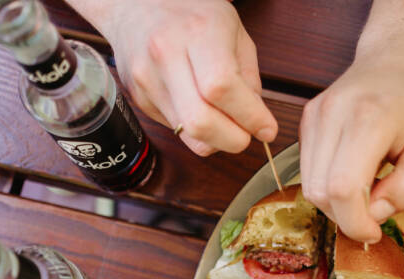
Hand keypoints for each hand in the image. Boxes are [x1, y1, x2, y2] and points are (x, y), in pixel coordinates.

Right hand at [91, 0, 276, 155]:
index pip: (222, 87)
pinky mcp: (140, 99)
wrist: (136, 6)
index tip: (267, 129)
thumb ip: (248, 77)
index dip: (249, 116)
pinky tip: (202, 110)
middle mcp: (165, 56)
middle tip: (247, 135)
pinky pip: (176, 130)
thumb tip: (257, 121)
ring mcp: (148, 80)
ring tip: (227, 123)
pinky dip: (198, 131)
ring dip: (217, 139)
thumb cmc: (191, 14)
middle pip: (200, 121)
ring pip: (189, 134)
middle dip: (233, 139)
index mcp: (197, 32)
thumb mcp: (234, 30)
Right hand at [299, 52, 403, 242]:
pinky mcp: (305, 121)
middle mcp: (333, 114)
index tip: (374, 232)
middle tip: (376, 210)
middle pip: (320, 192)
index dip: (355, 222)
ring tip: (368, 188)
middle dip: (347, 216)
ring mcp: (314, 116)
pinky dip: (329, 186)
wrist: (397, 59)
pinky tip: (354, 172)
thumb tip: (374, 214)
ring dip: (337, 203)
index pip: (343, 188)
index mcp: (371, 118)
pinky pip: (308, 171)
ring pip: (309, 186)